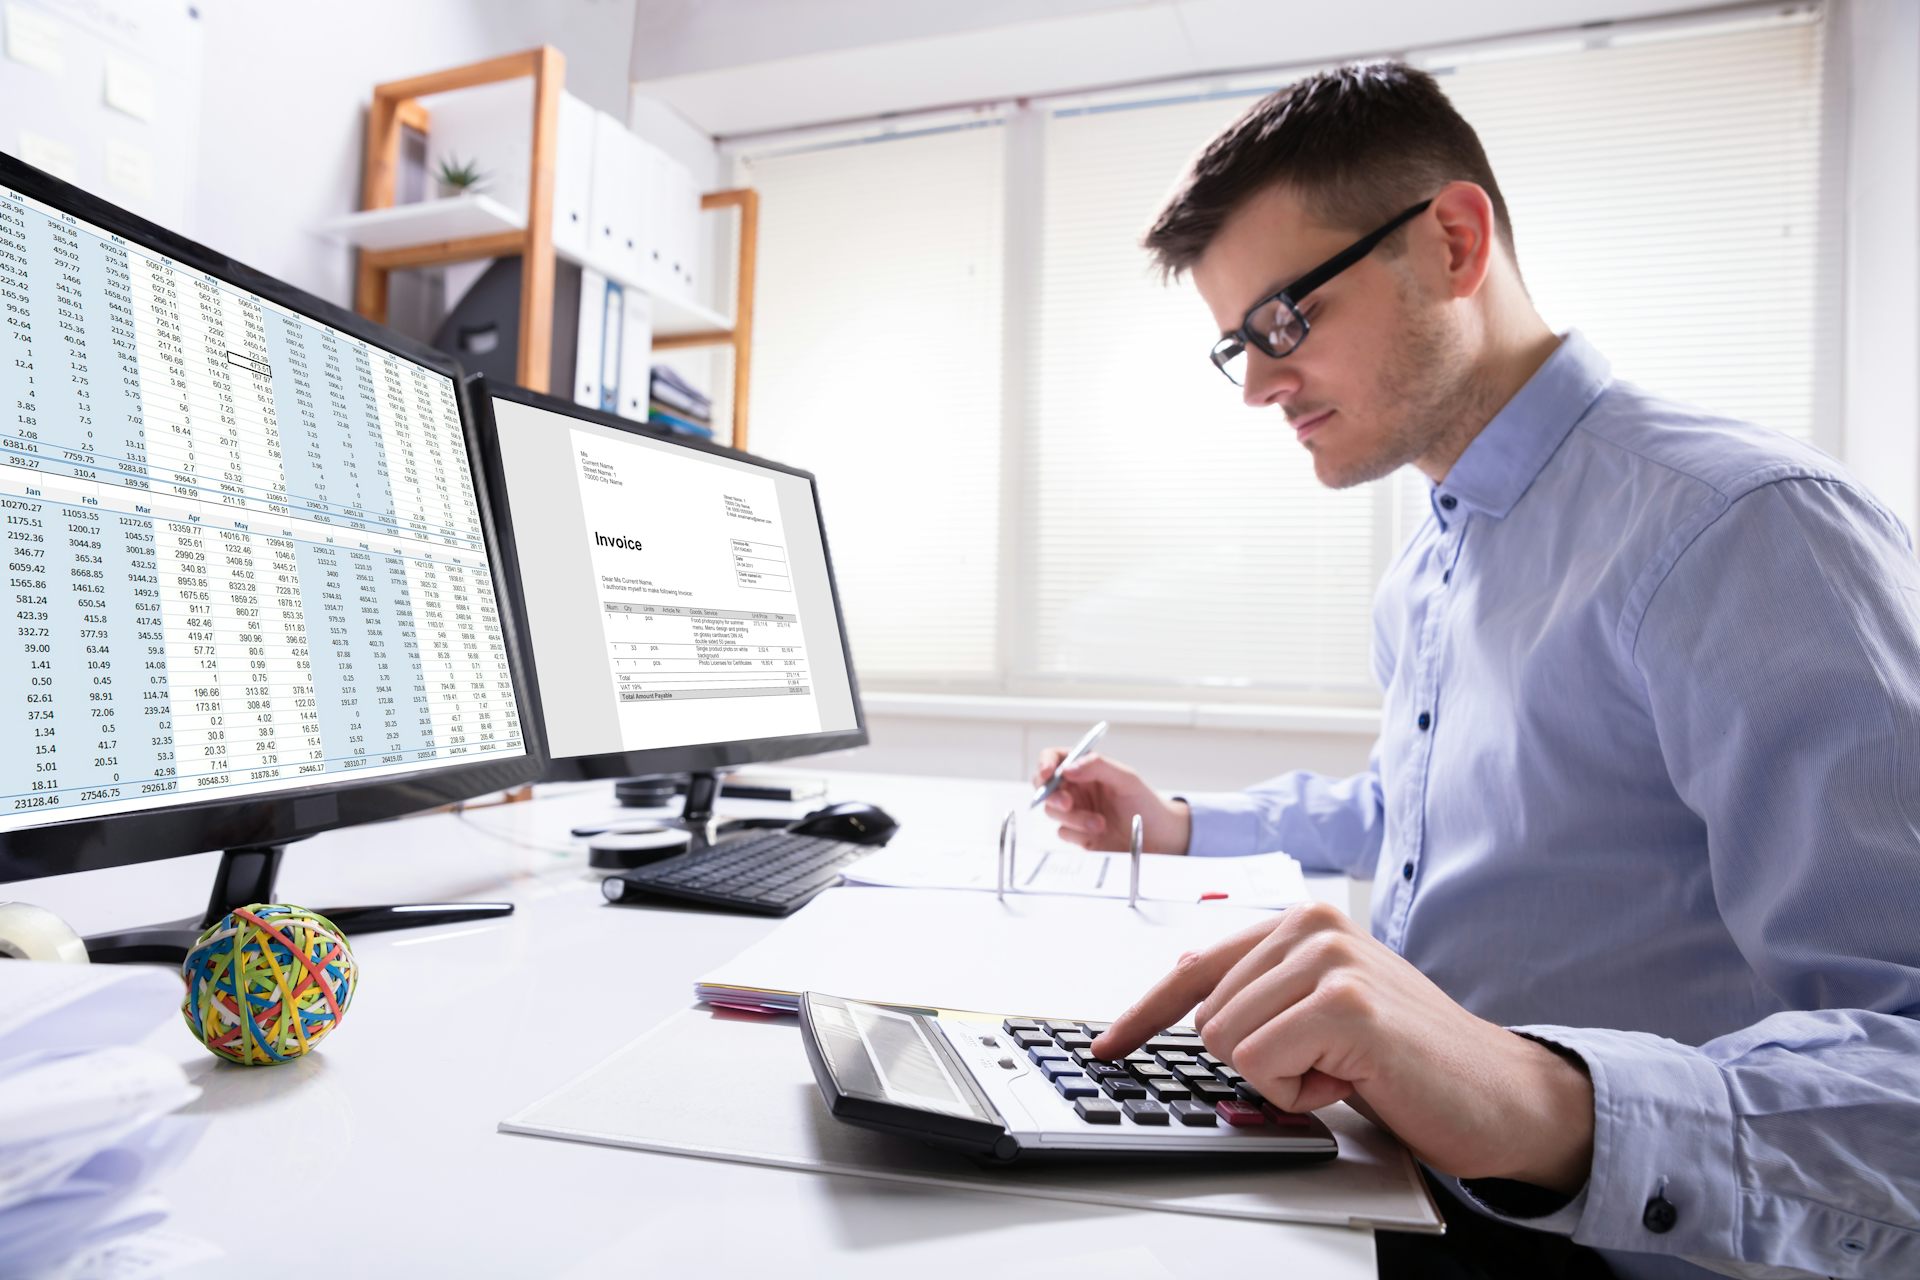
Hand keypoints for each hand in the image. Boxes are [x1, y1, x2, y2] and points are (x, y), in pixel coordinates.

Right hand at [1031, 750, 1190, 852]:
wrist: (1158, 839)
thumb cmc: (1145, 804)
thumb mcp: (1126, 779)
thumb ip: (1097, 767)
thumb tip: (1067, 768)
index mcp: (1087, 768)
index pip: (1056, 758)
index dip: (1046, 763)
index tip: (1048, 773)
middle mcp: (1077, 788)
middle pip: (1045, 786)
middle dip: (1052, 795)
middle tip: (1069, 803)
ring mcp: (1076, 811)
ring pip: (1053, 811)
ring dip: (1074, 818)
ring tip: (1100, 824)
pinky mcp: (1076, 834)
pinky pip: (1062, 832)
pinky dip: (1077, 833)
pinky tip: (1098, 834)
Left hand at [1090, 902, 1595, 1192]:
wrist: (1499, 1093)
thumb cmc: (1408, 1058)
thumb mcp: (1322, 1011)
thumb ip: (1261, 990)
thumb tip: (1182, 991)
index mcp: (1302, 921)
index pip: (1196, 966)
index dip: (1144, 1014)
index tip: (1108, 1046)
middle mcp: (1312, 924)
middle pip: (1206, 1017)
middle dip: (1259, 1061)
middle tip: (1328, 1064)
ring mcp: (1331, 959)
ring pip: (1227, 1042)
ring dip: (1282, 1080)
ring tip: (1344, 1068)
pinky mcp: (1346, 1005)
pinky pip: (1260, 1067)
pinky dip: (1302, 1094)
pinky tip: (1353, 1079)